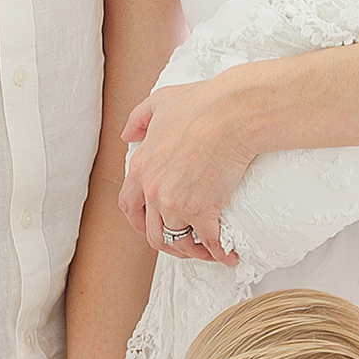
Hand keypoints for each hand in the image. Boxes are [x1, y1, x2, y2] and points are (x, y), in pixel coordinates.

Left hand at [119, 74, 246, 263]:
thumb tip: (127, 135)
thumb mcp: (159, 102)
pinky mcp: (203, 212)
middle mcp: (153, 191)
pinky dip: (221, 254)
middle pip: (152, 232)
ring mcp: (176, 204)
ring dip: (193, 252)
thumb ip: (138, 118)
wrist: (231, 114)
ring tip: (207, 251)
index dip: (140, 221)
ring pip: (178, 242)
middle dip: (168, 243)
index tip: (153, 225)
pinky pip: (210, 243)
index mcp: (141, 167)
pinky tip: (229, 256)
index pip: (129, 206)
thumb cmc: (202, 104)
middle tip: (184, 244)